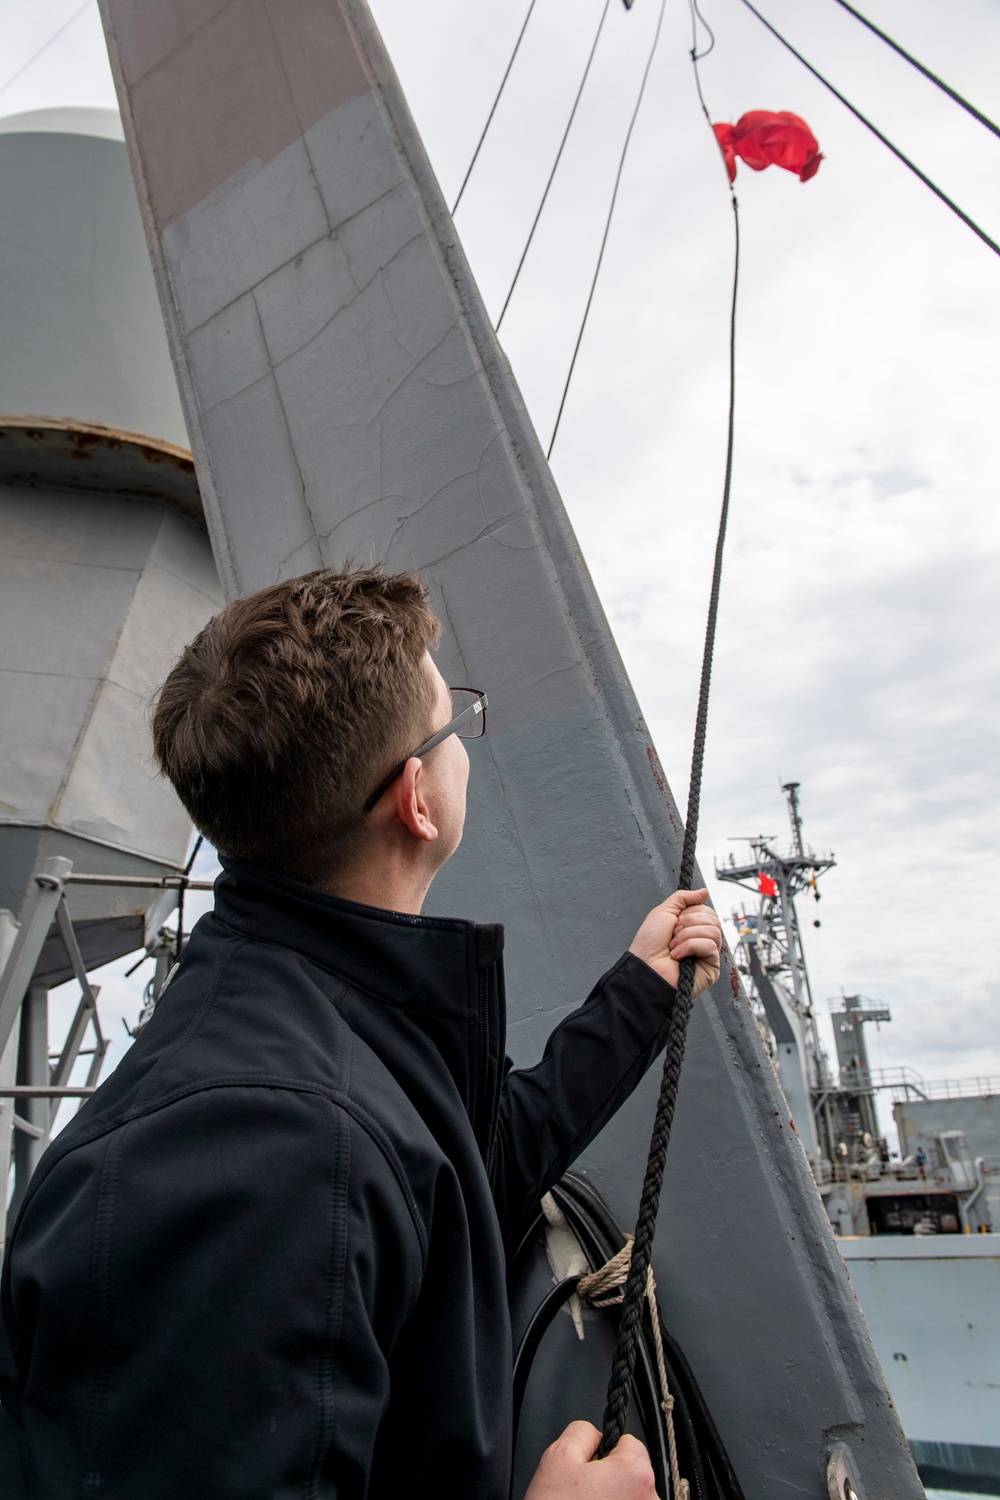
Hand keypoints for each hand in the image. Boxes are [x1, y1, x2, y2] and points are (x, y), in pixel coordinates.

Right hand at [524, 1421, 657, 1498]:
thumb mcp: (558, 1456)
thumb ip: (583, 1432)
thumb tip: (596, 1435)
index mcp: (636, 1473)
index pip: (629, 1443)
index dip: (604, 1453)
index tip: (589, 1470)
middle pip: (632, 1474)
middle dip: (609, 1480)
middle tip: (582, 1496)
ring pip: (629, 1499)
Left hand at [629, 888, 721, 995]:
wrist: (644, 966)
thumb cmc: (650, 943)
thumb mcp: (665, 912)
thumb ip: (683, 898)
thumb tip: (705, 892)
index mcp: (694, 928)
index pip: (707, 911)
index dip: (690, 912)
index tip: (675, 921)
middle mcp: (703, 940)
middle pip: (713, 919)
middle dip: (689, 922)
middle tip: (673, 934)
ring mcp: (708, 955)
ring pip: (713, 931)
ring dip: (687, 935)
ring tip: (673, 946)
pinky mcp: (711, 968)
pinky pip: (710, 945)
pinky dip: (690, 946)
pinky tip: (677, 956)